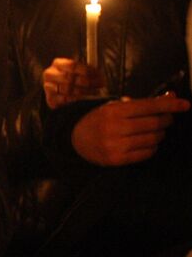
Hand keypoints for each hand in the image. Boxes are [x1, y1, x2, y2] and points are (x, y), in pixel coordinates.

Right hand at [42, 58, 104, 108]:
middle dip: (88, 82)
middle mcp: (50, 74)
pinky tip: (86, 99)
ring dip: (84, 92)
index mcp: (58, 63)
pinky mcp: (50, 99)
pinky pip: (65, 100)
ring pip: (68, 89)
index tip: (99, 74)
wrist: (59, 90)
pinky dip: (77, 100)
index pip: (72, 65)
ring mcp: (48, 87)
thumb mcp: (78, 70)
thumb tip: (99, 73)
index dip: (87, 70)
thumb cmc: (73, 78)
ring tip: (95, 92)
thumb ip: (86, 69)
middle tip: (100, 84)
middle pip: (70, 78)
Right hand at [70, 94, 189, 165]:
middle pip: (155, 124)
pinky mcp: (117, 159)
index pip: (149, 106)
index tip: (186, 105)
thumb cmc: (99, 120)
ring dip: (159, 135)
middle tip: (166, 119)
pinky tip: (145, 143)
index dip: (170, 105)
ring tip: (152, 132)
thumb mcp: (116, 107)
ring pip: (153, 139)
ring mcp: (116, 145)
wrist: (75, 140)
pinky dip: (152, 147)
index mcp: (114, 110)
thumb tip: (171, 97)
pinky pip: (146, 153)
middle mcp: (115, 127)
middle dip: (166, 120)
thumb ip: (143, 103)